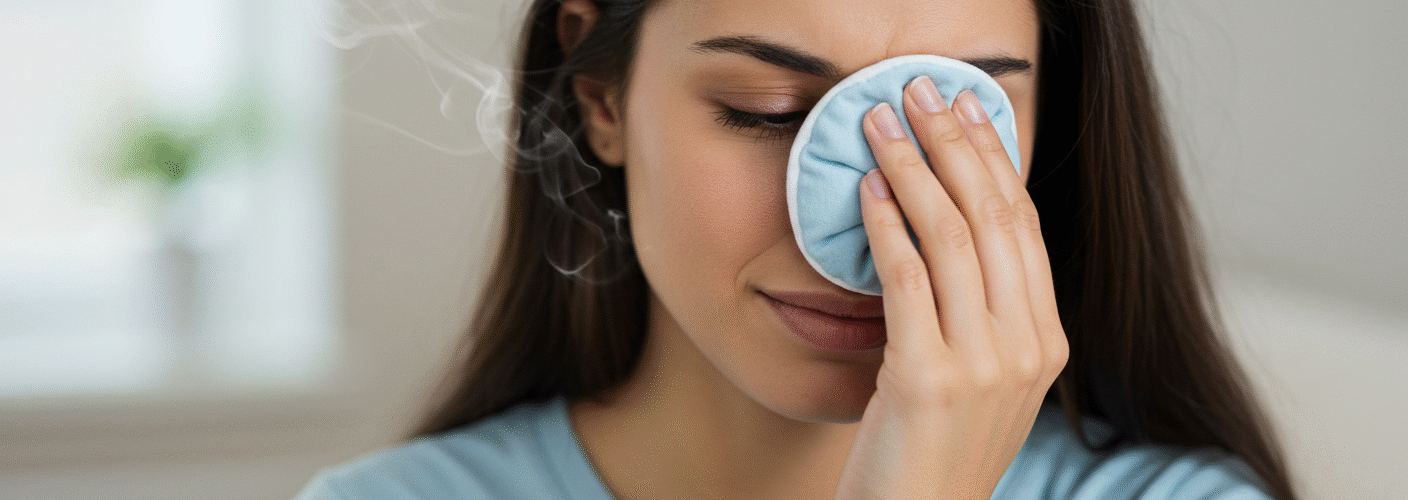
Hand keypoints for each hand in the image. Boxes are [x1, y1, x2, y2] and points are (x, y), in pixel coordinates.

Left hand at [833, 76, 1068, 499]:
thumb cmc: (933, 455)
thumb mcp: (978, 382)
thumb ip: (980, 317)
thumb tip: (947, 233)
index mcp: (1046, 343)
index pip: (1026, 228)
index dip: (995, 161)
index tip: (968, 112)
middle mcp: (1027, 349)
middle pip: (995, 219)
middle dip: (956, 145)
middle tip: (921, 95)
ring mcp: (984, 366)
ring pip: (954, 239)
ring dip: (914, 170)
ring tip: (881, 126)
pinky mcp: (930, 380)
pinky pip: (908, 281)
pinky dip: (887, 228)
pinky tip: (868, 192)